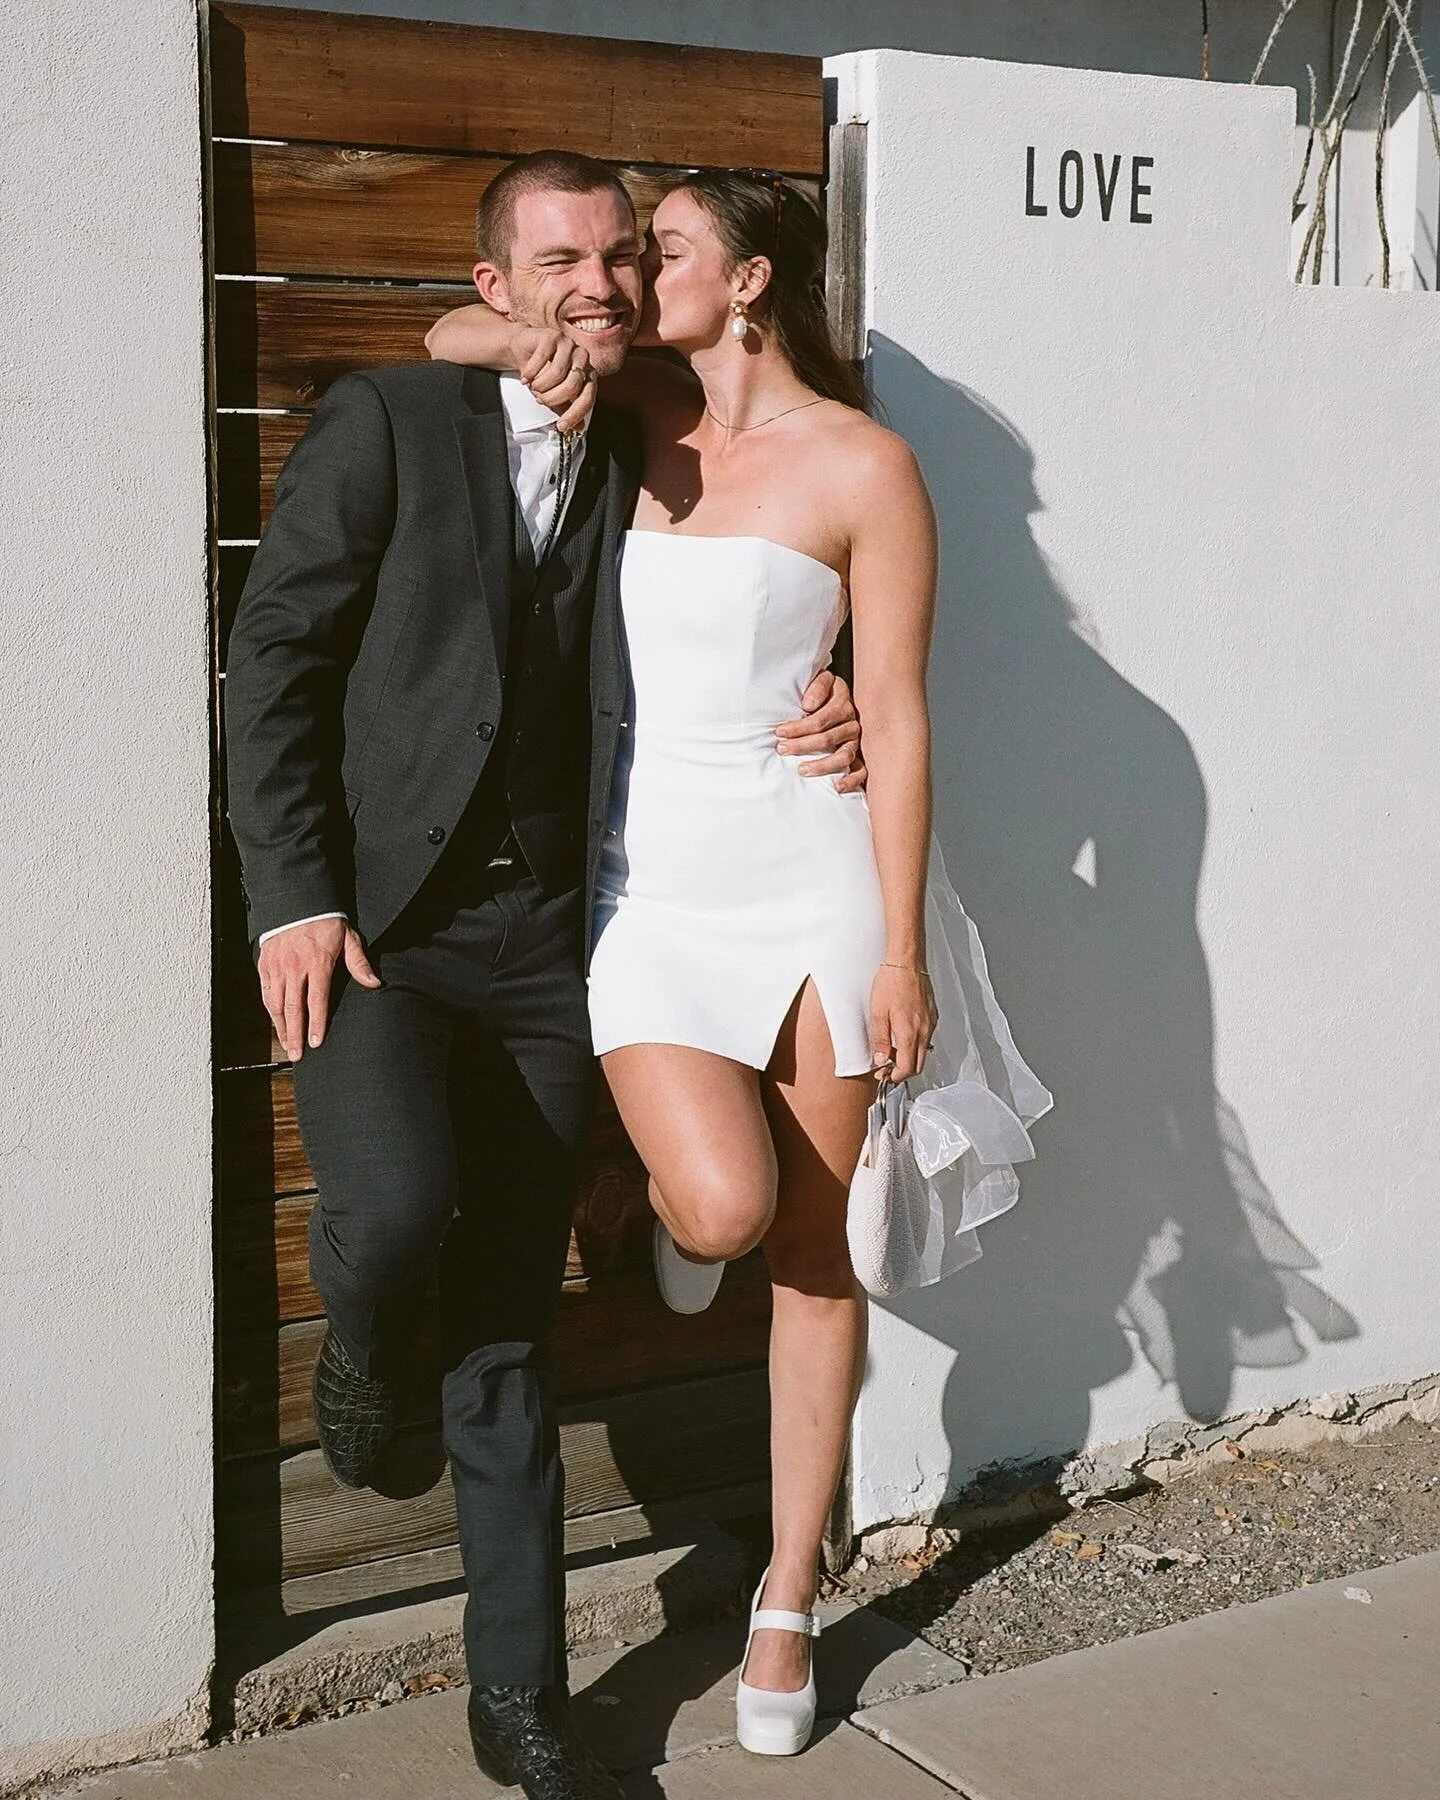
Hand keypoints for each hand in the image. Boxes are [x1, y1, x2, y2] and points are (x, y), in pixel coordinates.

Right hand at [257, 918, 380, 1060]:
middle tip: (297, 1055)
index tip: (315, 1043)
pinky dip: (270, 1010)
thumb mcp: (348, 938)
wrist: (297, 899)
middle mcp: (294, 967)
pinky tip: (276, 1023)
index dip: (315, 1024)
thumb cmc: (326, 920)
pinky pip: (265, 992)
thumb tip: (375, 983)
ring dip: (281, 1027)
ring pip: (275, 1003)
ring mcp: (277, 966)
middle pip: (293, 1008)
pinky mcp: (264, 963)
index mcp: (318, 963)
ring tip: (287, 1044)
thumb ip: (359, 963)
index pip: (316, 1001)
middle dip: (295, 1034)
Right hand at [517, 328, 597, 432]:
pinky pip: (542, 359)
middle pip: (572, 386)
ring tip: (534, 386)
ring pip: (557, 373)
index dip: (575, 414)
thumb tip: (578, 428)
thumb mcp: (554, 394)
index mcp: (588, 373)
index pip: (588, 397)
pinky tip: (526, 377)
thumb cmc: (542, 372)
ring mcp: (569, 345)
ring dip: (540, 385)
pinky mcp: (553, 336)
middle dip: (552, 398)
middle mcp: (582, 358)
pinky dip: (530, 372)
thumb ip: (566, 408)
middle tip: (540, 399)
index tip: (561, 426)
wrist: (524, 350)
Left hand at [776, 670, 866, 791]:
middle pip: (828, 739)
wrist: (842, 697)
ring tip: (802, 770)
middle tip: (782, 749)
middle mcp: (852, 724)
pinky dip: (852, 780)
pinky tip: (837, 787)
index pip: (820, 720)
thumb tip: (808, 706)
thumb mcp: (824, 680)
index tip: (779, 732)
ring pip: (843, 756)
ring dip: (822, 765)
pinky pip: (862, 771)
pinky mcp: (861, 756)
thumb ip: (818, 686)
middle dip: (802, 745)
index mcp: (843, 705)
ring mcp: (857, 742)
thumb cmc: (827, 692)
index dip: (798, 727)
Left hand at [868, 963, 937, 1083]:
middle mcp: (924, 1031)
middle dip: (902, 1071)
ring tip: (892, 1050)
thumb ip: (880, 1040)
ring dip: (909, 1057)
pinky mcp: (933, 1016)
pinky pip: (926, 1039)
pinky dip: (915, 1044)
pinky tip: (902, 1036)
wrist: (907, 962)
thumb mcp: (878, 1013)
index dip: (895, 1077)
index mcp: (910, 1033)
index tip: (884, 1076)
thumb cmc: (892, 982)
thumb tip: (881, 1059)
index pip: (907, 1068)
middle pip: (918, 1065)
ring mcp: (931, 1024)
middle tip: (887, 1068)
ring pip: (923, 1052)